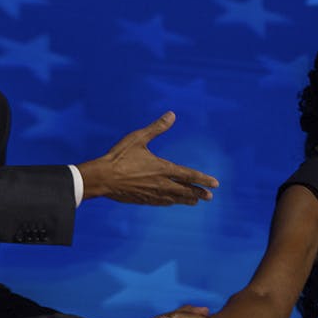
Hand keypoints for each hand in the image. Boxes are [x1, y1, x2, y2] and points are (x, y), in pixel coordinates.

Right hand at [77, 112, 218, 204]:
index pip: (188, 175)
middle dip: (198, 193)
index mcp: (162, 168)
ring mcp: (152, 194)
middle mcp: (160, 184)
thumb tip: (172, 114)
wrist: (102, 178)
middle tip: (210, 197)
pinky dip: (170, 202)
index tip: (215, 184)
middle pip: (184, 190)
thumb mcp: (138, 138)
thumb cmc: (119, 156)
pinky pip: (161, 203)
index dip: (203, 179)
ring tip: (196, 202)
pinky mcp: (143, 200)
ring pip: (174, 199)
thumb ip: (157, 127)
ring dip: (186, 200)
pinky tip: (172, 202)